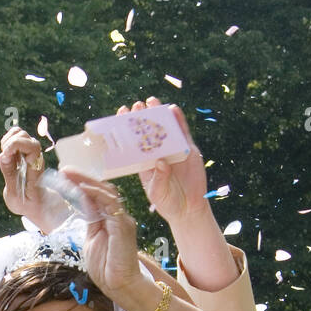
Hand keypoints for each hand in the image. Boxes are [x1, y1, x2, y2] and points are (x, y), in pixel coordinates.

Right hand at [0, 127, 67, 230]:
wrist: (37, 205)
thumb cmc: (27, 203)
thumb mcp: (15, 196)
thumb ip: (10, 174)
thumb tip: (4, 155)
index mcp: (36, 169)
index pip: (33, 147)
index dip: (17, 146)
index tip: (6, 157)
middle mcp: (35, 157)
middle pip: (24, 136)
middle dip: (9, 144)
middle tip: (4, 159)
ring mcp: (30, 153)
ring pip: (20, 133)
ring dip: (7, 141)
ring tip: (4, 156)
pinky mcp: (24, 152)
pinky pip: (15, 137)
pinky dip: (6, 141)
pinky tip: (5, 154)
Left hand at [61, 169, 154, 310]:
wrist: (119, 286)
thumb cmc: (106, 268)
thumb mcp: (92, 240)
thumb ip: (90, 222)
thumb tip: (81, 206)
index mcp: (110, 219)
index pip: (96, 195)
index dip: (81, 184)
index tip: (65, 176)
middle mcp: (118, 216)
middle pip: (101, 189)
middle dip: (82, 178)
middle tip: (64, 171)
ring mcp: (122, 220)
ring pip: (106, 193)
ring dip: (87, 183)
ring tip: (70, 176)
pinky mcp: (123, 226)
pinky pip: (110, 205)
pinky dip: (96, 195)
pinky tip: (83, 189)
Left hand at [123, 98, 207, 226]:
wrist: (189, 209)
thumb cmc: (168, 203)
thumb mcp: (158, 194)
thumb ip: (158, 179)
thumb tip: (160, 162)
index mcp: (145, 163)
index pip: (134, 143)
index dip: (127, 129)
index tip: (121, 115)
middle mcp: (157, 154)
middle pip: (148, 132)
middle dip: (142, 118)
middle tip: (137, 105)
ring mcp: (173, 150)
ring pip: (165, 128)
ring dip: (159, 114)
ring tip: (152, 101)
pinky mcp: (189, 150)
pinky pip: (183, 133)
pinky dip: (179, 121)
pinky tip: (173, 109)